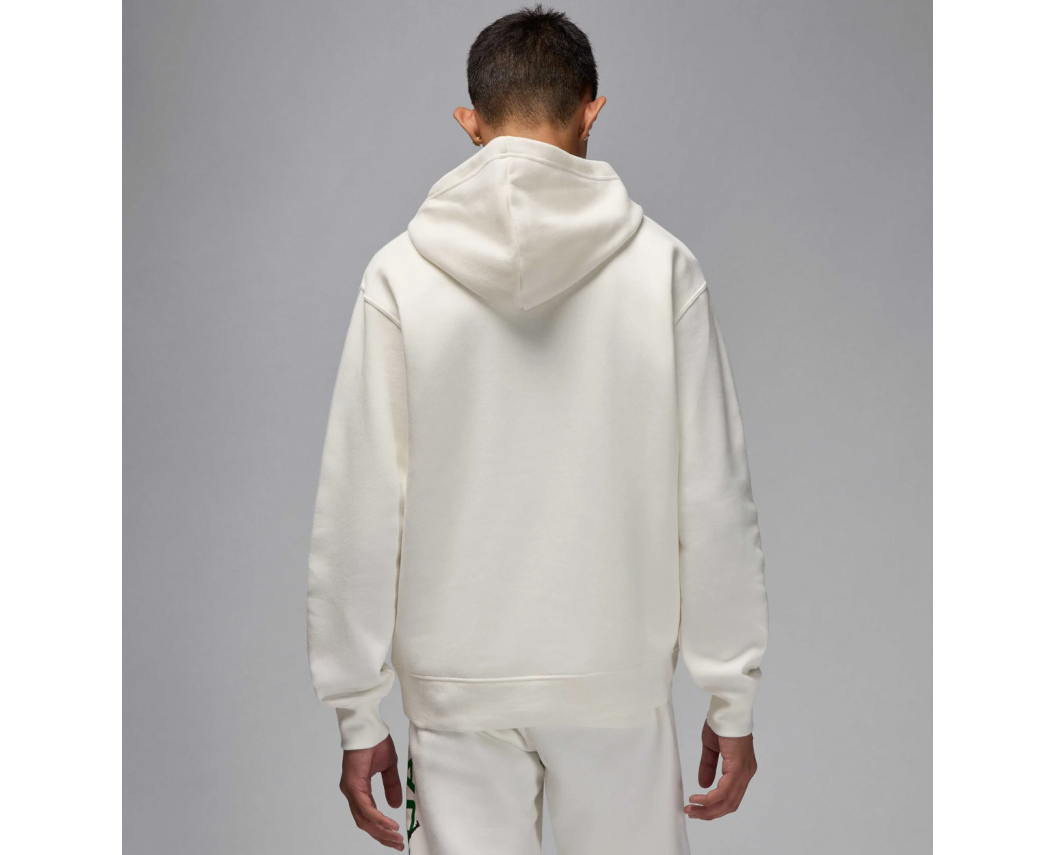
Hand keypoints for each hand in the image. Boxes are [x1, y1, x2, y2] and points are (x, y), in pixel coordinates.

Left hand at [339, 735, 404, 849]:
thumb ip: (391, 786)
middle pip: (364, 822)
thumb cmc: (375, 742)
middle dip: (381, 836)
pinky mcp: (353, 785)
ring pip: (364, 819)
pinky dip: (378, 818)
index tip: (395, 838)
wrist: (368, 726)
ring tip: (395, 838)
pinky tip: (390, 824)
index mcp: (358, 788)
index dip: (381, 829)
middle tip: (397, 844)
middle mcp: (351, 792)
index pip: (367, 816)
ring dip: (380, 831)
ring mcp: (350, 789)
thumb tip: (395, 805)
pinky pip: (366, 808)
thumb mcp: (388, 768)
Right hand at [685, 721, 756, 820]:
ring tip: (691, 809)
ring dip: (708, 809)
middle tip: (692, 813)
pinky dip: (711, 799)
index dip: (715, 806)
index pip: (731, 797)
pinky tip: (698, 799)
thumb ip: (708, 766)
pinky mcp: (738, 768)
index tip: (697, 808)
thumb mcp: (712, 748)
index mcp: (742, 770)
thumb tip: (704, 786)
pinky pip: (725, 791)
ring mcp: (744, 772)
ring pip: (728, 801)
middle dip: (710, 813)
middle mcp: (746, 774)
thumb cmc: (721, 724)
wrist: (728, 710)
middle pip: (730, 804)